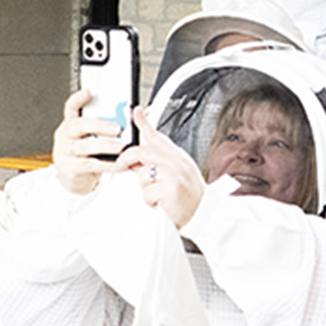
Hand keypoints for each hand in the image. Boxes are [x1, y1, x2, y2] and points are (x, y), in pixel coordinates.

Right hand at [53, 89, 124, 195]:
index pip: (71, 107)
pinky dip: (106, 164)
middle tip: (118, 128)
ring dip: (105, 146)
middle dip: (99, 125)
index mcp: (71, 124)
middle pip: (78, 125)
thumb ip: (106, 126)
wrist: (75, 178)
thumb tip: (132, 115)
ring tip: (121, 147)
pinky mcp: (69, 168)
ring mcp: (65, 152)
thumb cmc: (87, 154)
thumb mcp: (93, 137)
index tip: (89, 92)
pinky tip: (118, 164)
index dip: (78, 99)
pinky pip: (89, 165)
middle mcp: (65, 136)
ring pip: (84, 146)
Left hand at [115, 109, 205, 229]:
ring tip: (159, 195)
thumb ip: (159, 163)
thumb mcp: (178, 173)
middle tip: (120, 167)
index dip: (145, 122)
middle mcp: (176, 161)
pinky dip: (151, 202)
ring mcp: (173, 173)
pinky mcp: (169, 188)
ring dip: (145, 188)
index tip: (136, 112)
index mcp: (178, 156)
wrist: (204, 213)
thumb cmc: (191, 196)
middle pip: (142, 152)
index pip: (158, 136)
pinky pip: (147, 193)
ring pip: (142, 175)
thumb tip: (137, 161)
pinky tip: (162, 204)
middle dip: (126, 160)